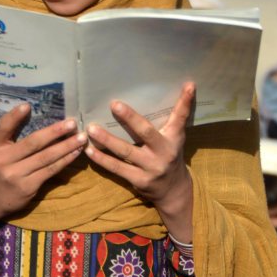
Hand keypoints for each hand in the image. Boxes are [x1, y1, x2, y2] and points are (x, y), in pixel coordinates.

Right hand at [0, 105, 84, 237]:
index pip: (3, 127)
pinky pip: (50, 170)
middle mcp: (3, 160)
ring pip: (46, 157)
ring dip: (66, 146)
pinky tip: (75, 153)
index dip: (14, 116)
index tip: (27, 106)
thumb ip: (11, 133)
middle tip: (72, 123)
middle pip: (33, 143)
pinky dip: (65, 160)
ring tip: (81, 138)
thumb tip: (33, 111)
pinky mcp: (28, 187)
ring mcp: (16, 175)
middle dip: (55, 132)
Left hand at [83, 83, 194, 240]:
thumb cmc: (170, 155)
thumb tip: (188, 85)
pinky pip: (117, 168)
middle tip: (114, 104)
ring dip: (107, 140)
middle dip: (130, 118)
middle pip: (145, 132)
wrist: (174, 191)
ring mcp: (150, 168)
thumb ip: (177, 114)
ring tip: (91, 128)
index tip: (188, 84)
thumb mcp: (176, 136)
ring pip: (126, 151)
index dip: (184, 101)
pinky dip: (102, 159)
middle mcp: (163, 152)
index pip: (180, 117)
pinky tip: (89, 150)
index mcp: (173, 138)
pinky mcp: (138, 180)